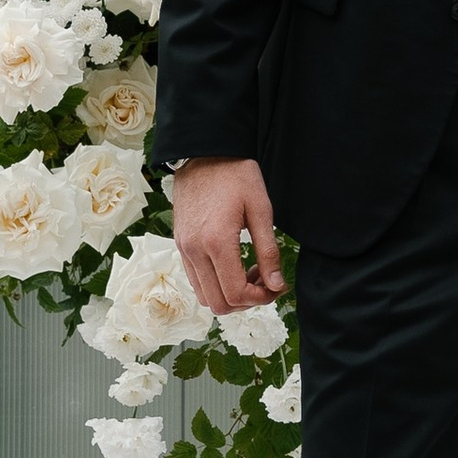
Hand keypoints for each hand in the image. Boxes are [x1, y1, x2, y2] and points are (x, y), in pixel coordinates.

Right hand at [172, 156, 284, 313]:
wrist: (205, 154)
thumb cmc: (236, 176)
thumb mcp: (261, 210)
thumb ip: (269, 251)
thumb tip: (276, 285)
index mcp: (217, 242)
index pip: (236, 294)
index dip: (260, 299)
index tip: (276, 287)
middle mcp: (195, 251)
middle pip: (218, 303)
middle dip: (246, 301)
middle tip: (266, 281)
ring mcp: (184, 249)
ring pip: (205, 297)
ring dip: (230, 294)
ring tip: (251, 272)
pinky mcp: (181, 245)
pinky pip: (196, 280)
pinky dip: (216, 283)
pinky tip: (234, 264)